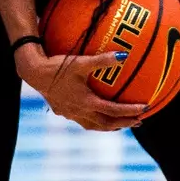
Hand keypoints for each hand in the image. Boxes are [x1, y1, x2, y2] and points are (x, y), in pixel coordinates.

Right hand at [16, 46, 147, 131]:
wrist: (34, 73)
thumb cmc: (58, 66)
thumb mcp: (82, 62)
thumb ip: (103, 60)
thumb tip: (124, 55)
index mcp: (87, 102)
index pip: (114, 111)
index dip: (130, 111)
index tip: (145, 110)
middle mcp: (80, 112)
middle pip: (107, 124)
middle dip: (124, 123)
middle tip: (139, 122)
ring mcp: (71, 114)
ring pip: (95, 126)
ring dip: (111, 126)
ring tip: (122, 124)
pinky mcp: (64, 111)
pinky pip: (84, 121)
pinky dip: (96, 122)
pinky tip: (97, 115)